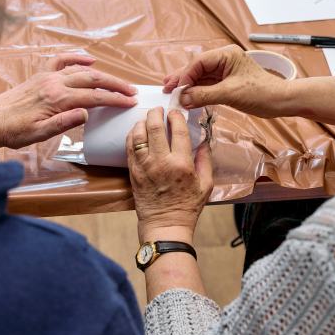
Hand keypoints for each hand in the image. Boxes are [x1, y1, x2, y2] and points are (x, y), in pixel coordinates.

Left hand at [0, 54, 137, 148]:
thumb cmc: (13, 132)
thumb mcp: (39, 134)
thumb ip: (64, 123)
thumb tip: (86, 113)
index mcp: (56, 99)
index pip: (94, 97)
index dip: (115, 99)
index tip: (130, 103)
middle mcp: (53, 83)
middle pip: (92, 79)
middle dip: (115, 85)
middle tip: (132, 92)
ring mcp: (47, 76)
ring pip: (81, 70)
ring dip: (102, 74)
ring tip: (118, 82)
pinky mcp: (40, 75)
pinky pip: (61, 61)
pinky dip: (77, 58)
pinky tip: (90, 59)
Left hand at [126, 107, 212, 242]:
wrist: (165, 225)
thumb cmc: (187, 207)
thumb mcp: (206, 185)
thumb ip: (205, 160)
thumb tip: (203, 142)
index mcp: (182, 164)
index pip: (178, 131)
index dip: (176, 116)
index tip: (175, 111)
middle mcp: (161, 162)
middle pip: (155, 127)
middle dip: (156, 113)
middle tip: (159, 109)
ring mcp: (144, 166)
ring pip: (138, 134)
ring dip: (142, 121)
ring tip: (147, 117)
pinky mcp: (133, 172)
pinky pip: (129, 147)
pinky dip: (132, 135)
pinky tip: (137, 131)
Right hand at [162, 45, 290, 117]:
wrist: (280, 101)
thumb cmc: (261, 92)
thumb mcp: (230, 94)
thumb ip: (204, 95)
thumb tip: (182, 98)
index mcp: (226, 54)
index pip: (198, 62)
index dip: (184, 75)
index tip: (175, 89)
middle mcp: (224, 60)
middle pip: (196, 68)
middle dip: (181, 78)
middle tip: (166, 88)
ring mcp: (225, 71)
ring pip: (200, 77)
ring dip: (186, 85)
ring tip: (170, 91)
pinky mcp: (226, 82)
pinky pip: (206, 85)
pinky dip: (196, 91)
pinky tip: (185, 96)